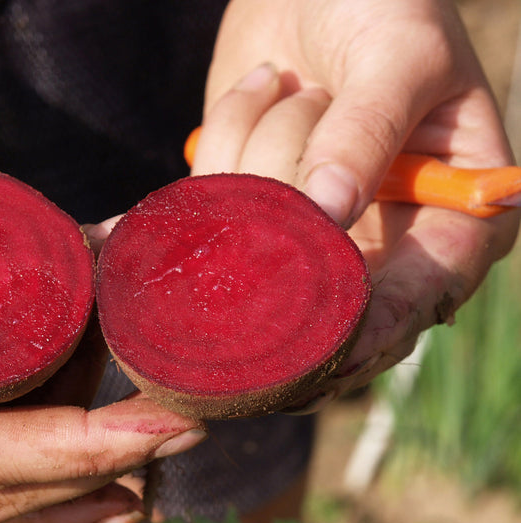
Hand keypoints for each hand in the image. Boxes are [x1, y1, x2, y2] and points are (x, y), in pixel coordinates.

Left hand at [192, 0, 518, 408]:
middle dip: (294, 250)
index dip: (378, 325)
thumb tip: (326, 211)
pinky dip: (217, 157)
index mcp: (452, 216)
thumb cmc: (383, 4)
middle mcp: (381, 241)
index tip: (331, 344)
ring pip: (261, 256)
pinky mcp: (251, 216)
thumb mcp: (398, 54)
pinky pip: (215, 220)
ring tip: (287, 82)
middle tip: (271, 197)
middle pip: (334, 311)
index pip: (422, 297)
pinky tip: (255, 90)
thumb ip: (368, 130)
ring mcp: (309, 234)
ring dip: (260, 154)